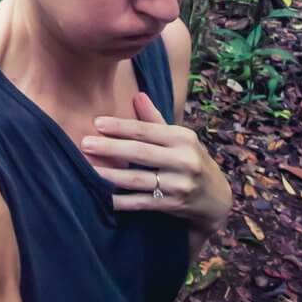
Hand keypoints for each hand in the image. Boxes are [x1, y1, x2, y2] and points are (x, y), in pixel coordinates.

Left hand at [82, 92, 231, 233]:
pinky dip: (122, 200)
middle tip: (85, 143)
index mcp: (182, 138)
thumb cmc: (192, 159)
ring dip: (111, 174)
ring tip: (89, 168)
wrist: (216, 198)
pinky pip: (142, 202)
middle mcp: (183, 160)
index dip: (121, 126)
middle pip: (140, 153)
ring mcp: (178, 185)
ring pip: (138, 179)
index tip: (97, 123)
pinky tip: (104, 196)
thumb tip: (138, 95)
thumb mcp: (180, 137)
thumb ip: (155, 120)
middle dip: (110, 148)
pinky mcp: (173, 205)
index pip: (146, 130)